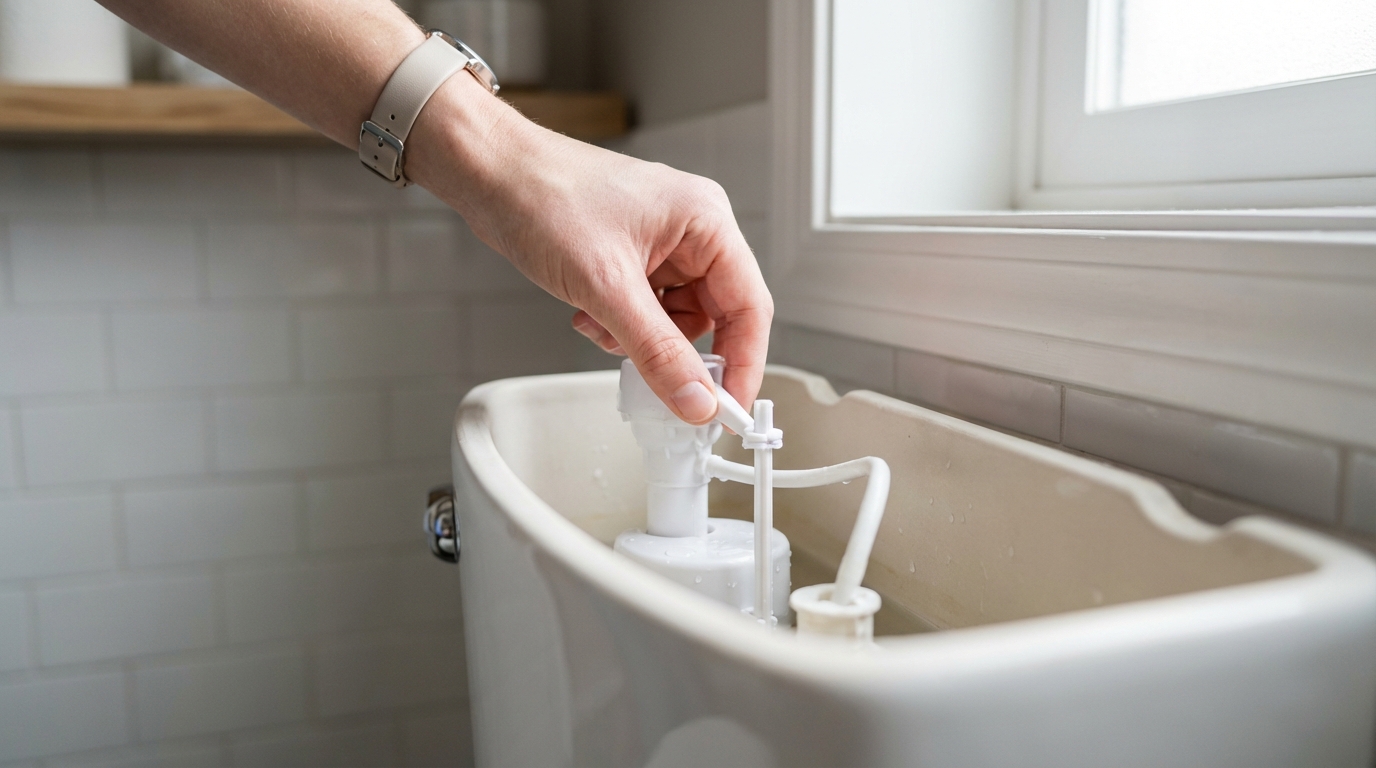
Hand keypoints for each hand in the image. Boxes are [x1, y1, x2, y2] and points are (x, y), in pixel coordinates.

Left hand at [409, 75, 772, 423]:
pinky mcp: (631, 257)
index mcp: (705, 221)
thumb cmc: (545, 197)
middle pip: (714, 317)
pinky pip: (646, 311)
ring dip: (640, 340)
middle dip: (677, 351)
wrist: (489, 174)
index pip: (749, 306)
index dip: (743, 363)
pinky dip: (620, 326)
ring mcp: (661, 244)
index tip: (728, 409)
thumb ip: (657, 351)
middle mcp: (691, 231)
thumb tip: (696, 399)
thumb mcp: (607, 287)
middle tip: (658, 383)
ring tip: (599, 325)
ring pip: (675, 321)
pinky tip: (588, 315)